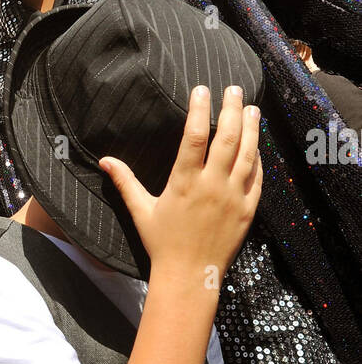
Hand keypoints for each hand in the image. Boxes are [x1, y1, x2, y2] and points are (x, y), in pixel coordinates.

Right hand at [100, 86, 261, 287]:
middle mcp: (211, 185)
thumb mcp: (141, 210)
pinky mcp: (247, 210)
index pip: (195, 136)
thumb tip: (104, 160)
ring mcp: (233, 197)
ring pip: (248, 153)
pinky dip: (258, 158)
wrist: (190, 276)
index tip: (202, 89)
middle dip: (231, 108)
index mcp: (184, 182)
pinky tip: (257, 144)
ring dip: (251, 128)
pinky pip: (257, 177)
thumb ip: (125, 182)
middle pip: (227, 137)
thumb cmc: (162, 243)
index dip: (200, 109)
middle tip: (233, 88)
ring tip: (250, 108)